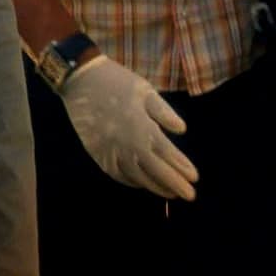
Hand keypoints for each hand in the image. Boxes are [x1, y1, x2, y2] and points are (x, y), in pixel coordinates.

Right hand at [60, 55, 198, 200]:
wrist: (81, 79)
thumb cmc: (116, 81)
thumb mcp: (145, 90)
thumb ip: (164, 113)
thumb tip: (182, 130)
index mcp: (143, 127)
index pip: (168, 154)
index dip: (182, 167)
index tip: (195, 178)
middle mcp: (128, 144)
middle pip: (156, 171)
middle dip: (175, 184)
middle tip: (190, 196)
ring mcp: (111, 150)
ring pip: (137, 177)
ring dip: (155, 187)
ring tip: (170, 193)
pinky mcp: (97, 153)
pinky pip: (116, 174)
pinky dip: (131, 182)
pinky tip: (141, 183)